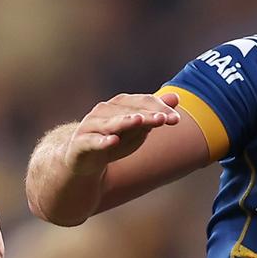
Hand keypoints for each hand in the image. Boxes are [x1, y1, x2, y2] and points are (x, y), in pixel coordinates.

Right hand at [64, 93, 180, 174]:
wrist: (83, 160)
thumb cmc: (114, 140)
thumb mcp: (137, 128)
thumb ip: (154, 113)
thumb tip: (176, 97)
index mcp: (119, 105)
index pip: (142, 102)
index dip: (159, 108)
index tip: (175, 119)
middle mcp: (104, 111)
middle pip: (129, 111)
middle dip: (147, 115)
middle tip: (163, 119)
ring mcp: (91, 126)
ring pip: (110, 123)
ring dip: (125, 121)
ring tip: (139, 121)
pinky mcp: (80, 144)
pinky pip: (91, 141)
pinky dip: (102, 141)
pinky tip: (112, 141)